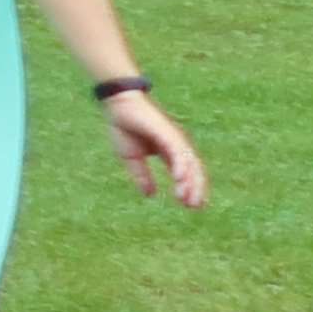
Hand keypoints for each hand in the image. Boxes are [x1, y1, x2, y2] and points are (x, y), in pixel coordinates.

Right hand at [102, 88, 207, 206]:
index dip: (190, 189)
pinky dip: (180, 166)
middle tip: (194, 207)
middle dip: (195, 188)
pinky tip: (179, 179)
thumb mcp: (132, 158)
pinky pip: (178, 152)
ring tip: (186, 199)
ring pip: (189, 163)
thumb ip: (142, 175)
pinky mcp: (167, 132)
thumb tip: (150, 194)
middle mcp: (177, 144)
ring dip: (189, 181)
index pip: (186, 172)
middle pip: (194, 170)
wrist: (117, 105)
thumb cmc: (124, 127)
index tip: (190, 206)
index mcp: (170, 151)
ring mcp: (174, 138)